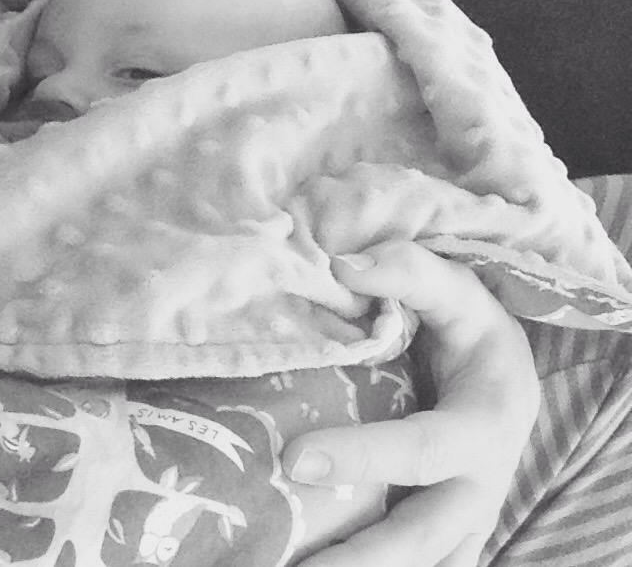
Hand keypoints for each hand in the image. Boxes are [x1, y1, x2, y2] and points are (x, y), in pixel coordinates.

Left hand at [283, 241, 539, 566]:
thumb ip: (407, 272)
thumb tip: (341, 267)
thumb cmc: (474, 328)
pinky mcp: (449, 531)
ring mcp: (467, 516)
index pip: (422, 449)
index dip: (363, 456)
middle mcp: (482, 484)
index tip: (296, 459)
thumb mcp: (456, 290)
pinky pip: (419, 561)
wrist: (508, 376)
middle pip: (423, 535)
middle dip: (360, 558)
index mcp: (486, 425)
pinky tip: (316, 563)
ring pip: (422, 561)